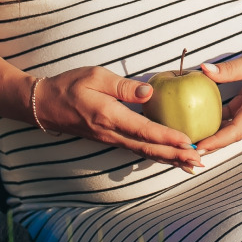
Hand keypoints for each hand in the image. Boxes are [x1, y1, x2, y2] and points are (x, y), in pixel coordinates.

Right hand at [32, 66, 202, 170]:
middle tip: (199, 161)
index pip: (144, 130)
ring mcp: (110, 139)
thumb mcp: (95, 76)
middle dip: (175, 155)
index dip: (167, 137)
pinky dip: (156, 154)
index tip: (188, 141)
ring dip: (169, 159)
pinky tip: (169, 157)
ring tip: (191, 165)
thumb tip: (149, 94)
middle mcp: (112, 133)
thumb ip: (123, 86)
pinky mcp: (110, 139)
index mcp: (110, 116)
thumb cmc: (69, 85)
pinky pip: (137, 149)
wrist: (43, 105)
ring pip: (144, 152)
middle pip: (148, 148)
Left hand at [197, 47, 241, 151]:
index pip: (237, 129)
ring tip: (189, 139)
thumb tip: (203, 70)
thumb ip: (231, 68)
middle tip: (185, 148)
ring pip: (232, 130)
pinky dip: (218, 122)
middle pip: (232, 135)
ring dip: (212, 135)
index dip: (217, 140)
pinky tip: (200, 120)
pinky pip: (234, 120)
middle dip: (210, 144)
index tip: (198, 147)